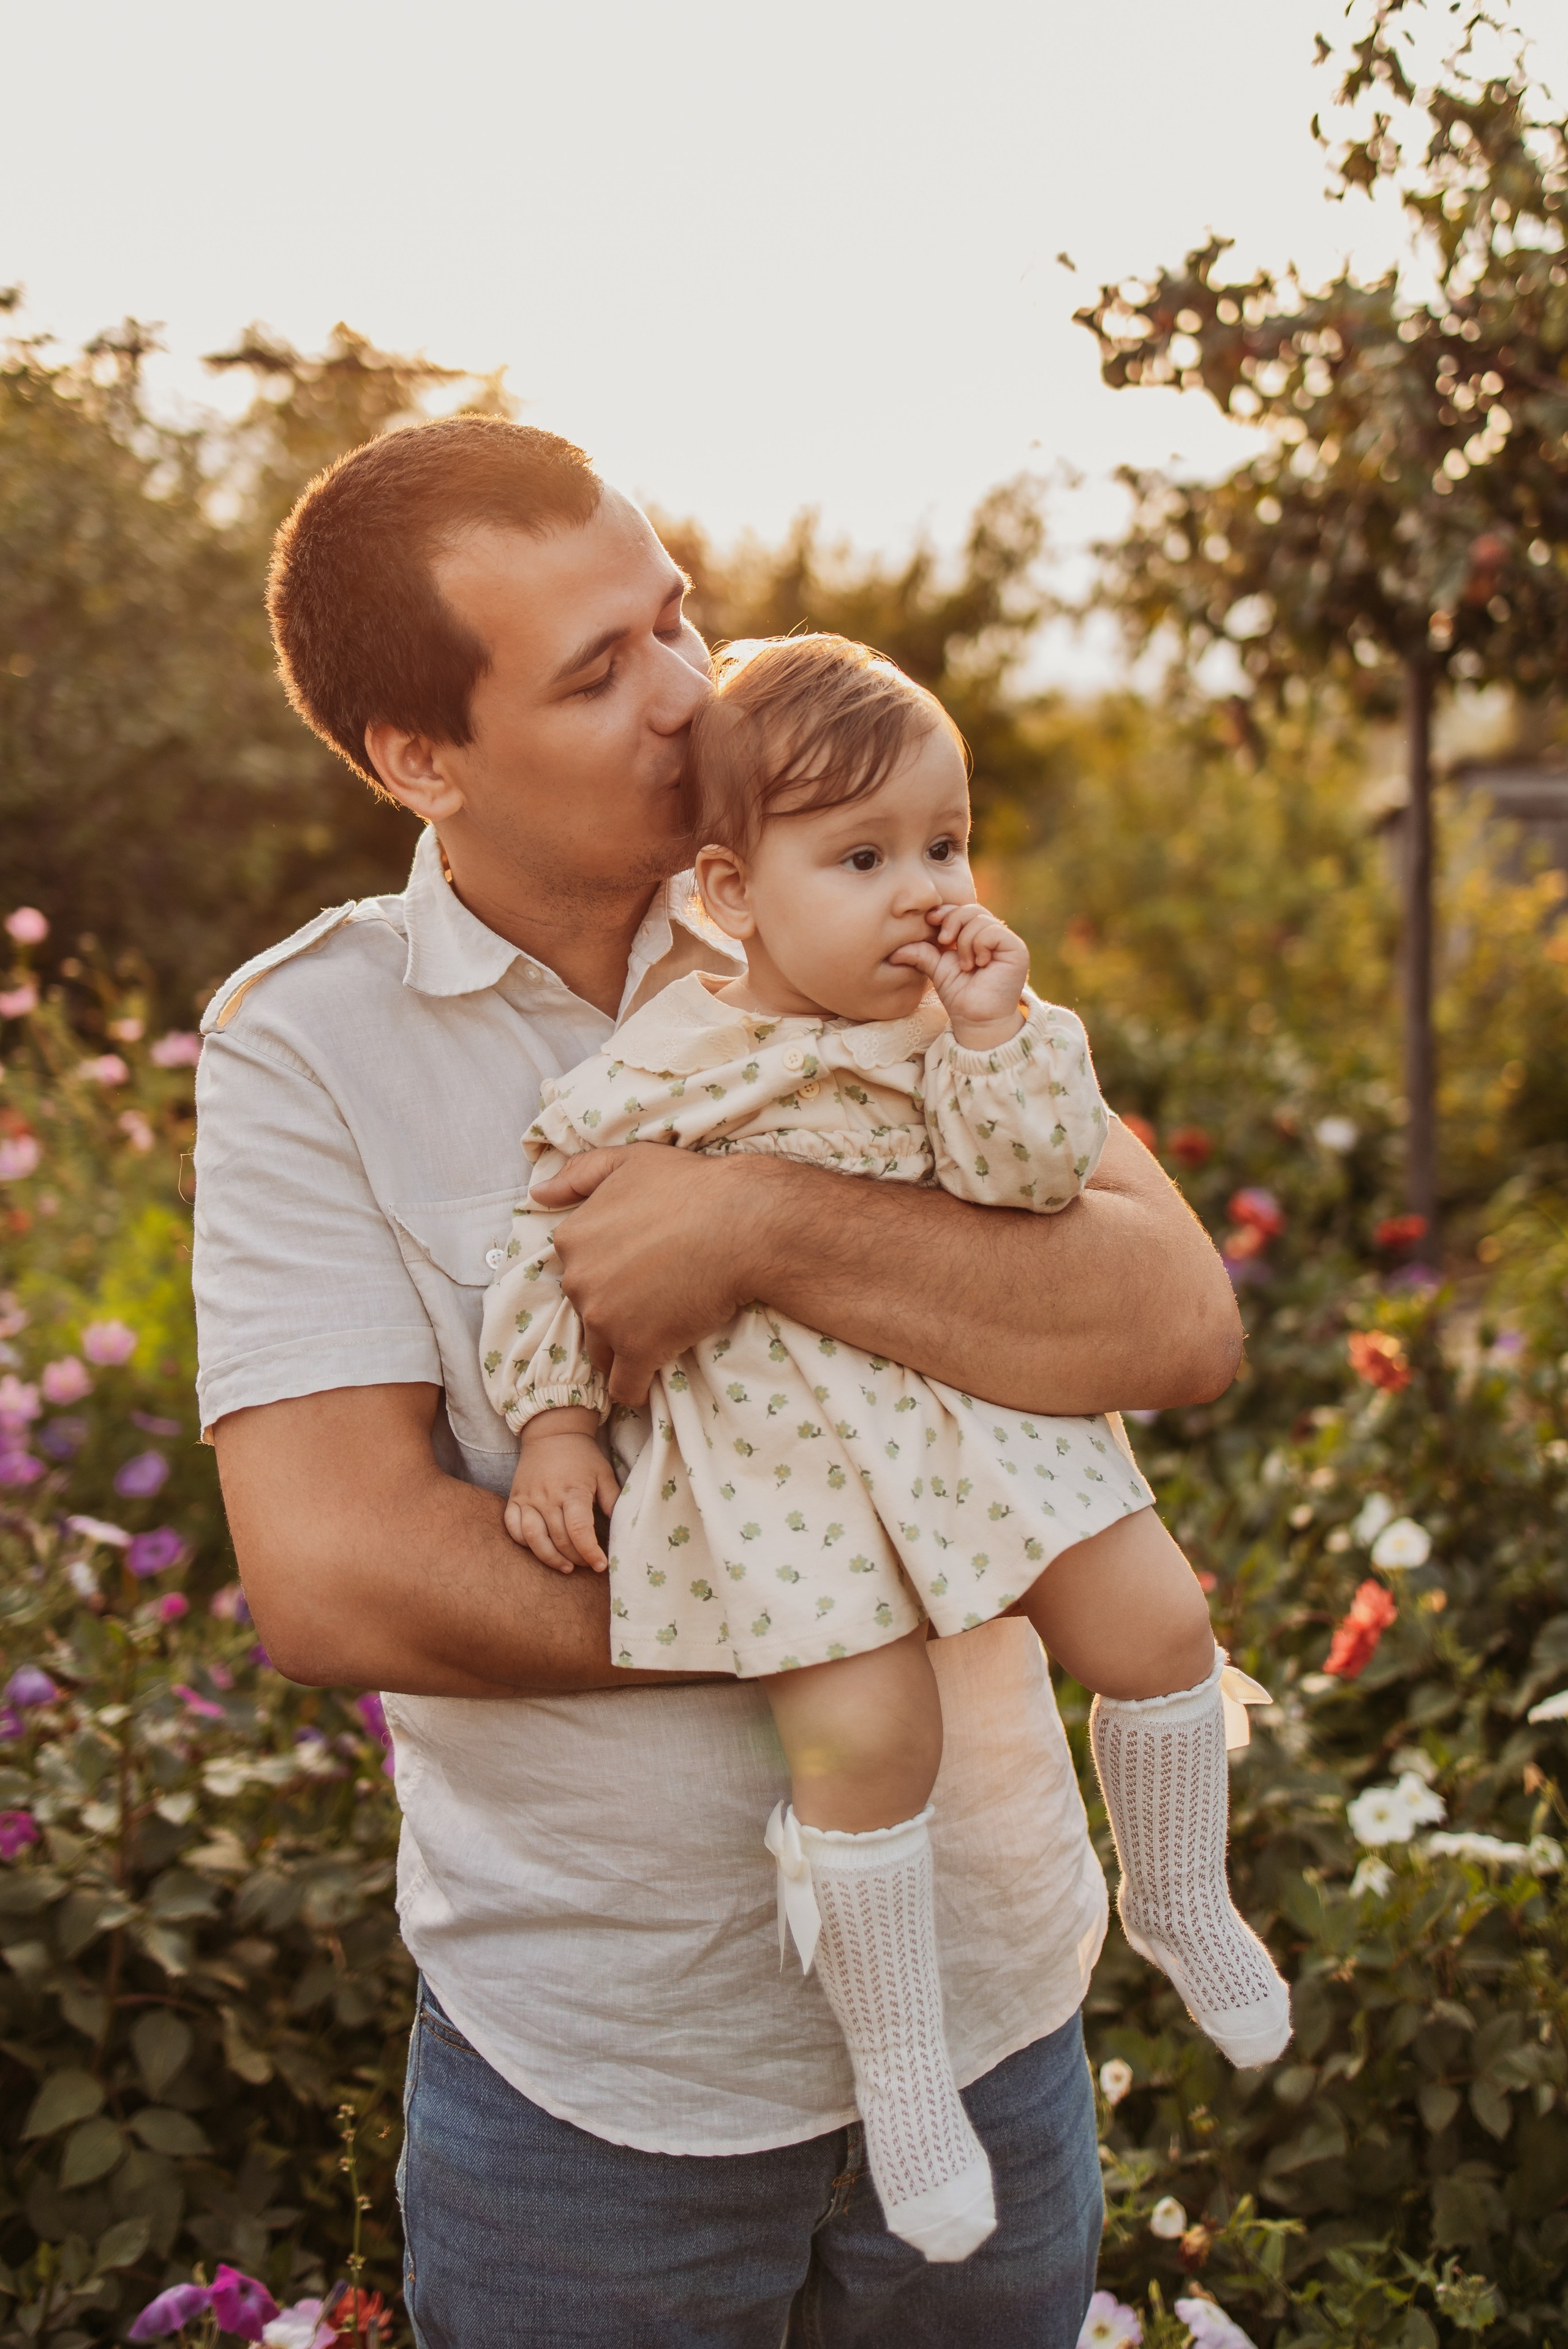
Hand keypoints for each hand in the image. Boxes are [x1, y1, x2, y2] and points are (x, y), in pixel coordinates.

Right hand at [505, 1416, 620, 1571]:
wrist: (552, 1432)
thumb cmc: (582, 1457)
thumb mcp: (604, 1474)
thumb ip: (613, 1501)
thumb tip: (623, 1529)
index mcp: (573, 1491)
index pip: (579, 1530)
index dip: (590, 1552)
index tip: (601, 1565)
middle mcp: (548, 1497)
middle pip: (560, 1539)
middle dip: (576, 1558)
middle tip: (587, 1564)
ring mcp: (528, 1499)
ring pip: (534, 1539)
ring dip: (550, 1558)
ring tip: (566, 1567)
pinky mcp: (515, 1499)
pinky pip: (513, 1528)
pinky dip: (524, 1543)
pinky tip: (540, 1549)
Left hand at [527, 1144, 781, 1406]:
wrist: (741, 1223)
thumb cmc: (691, 1186)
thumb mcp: (629, 1161)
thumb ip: (579, 1175)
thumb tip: (538, 1192)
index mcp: (572, 1238)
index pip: (577, 1269)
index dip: (606, 1273)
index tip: (634, 1274)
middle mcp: (578, 1280)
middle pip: (587, 1310)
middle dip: (612, 1311)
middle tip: (653, 1302)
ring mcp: (605, 1319)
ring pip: (601, 1349)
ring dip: (621, 1349)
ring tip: (652, 1341)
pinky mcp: (638, 1349)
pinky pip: (624, 1386)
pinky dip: (632, 1390)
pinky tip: (643, 1390)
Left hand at [889, 903, 1029, 1048]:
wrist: (975, 1020)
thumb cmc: (960, 996)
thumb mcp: (937, 969)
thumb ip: (921, 953)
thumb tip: (893, 952)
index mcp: (975, 936)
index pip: (961, 910)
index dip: (945, 911)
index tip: (930, 921)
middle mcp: (993, 935)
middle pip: (971, 909)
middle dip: (952, 921)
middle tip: (943, 942)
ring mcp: (1006, 942)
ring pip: (980, 920)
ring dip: (965, 942)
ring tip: (965, 965)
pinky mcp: (1016, 949)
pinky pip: (992, 931)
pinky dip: (979, 945)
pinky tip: (979, 964)